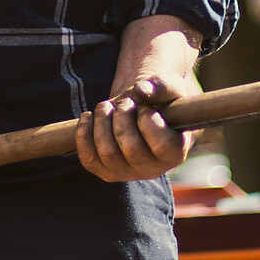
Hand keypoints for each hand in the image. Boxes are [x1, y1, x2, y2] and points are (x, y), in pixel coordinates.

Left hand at [76, 75, 194, 181]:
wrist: (137, 110)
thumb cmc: (159, 101)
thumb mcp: (170, 88)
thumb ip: (163, 86)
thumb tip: (141, 89)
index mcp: (175, 153)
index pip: (161, 144)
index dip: (148, 120)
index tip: (144, 106)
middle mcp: (152, 170)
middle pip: (131, 148)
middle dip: (123, 117)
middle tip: (124, 102)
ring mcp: (127, 173)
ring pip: (107, 153)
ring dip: (102, 122)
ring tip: (106, 106)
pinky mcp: (104, 171)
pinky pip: (88, 159)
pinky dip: (84, 133)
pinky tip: (89, 117)